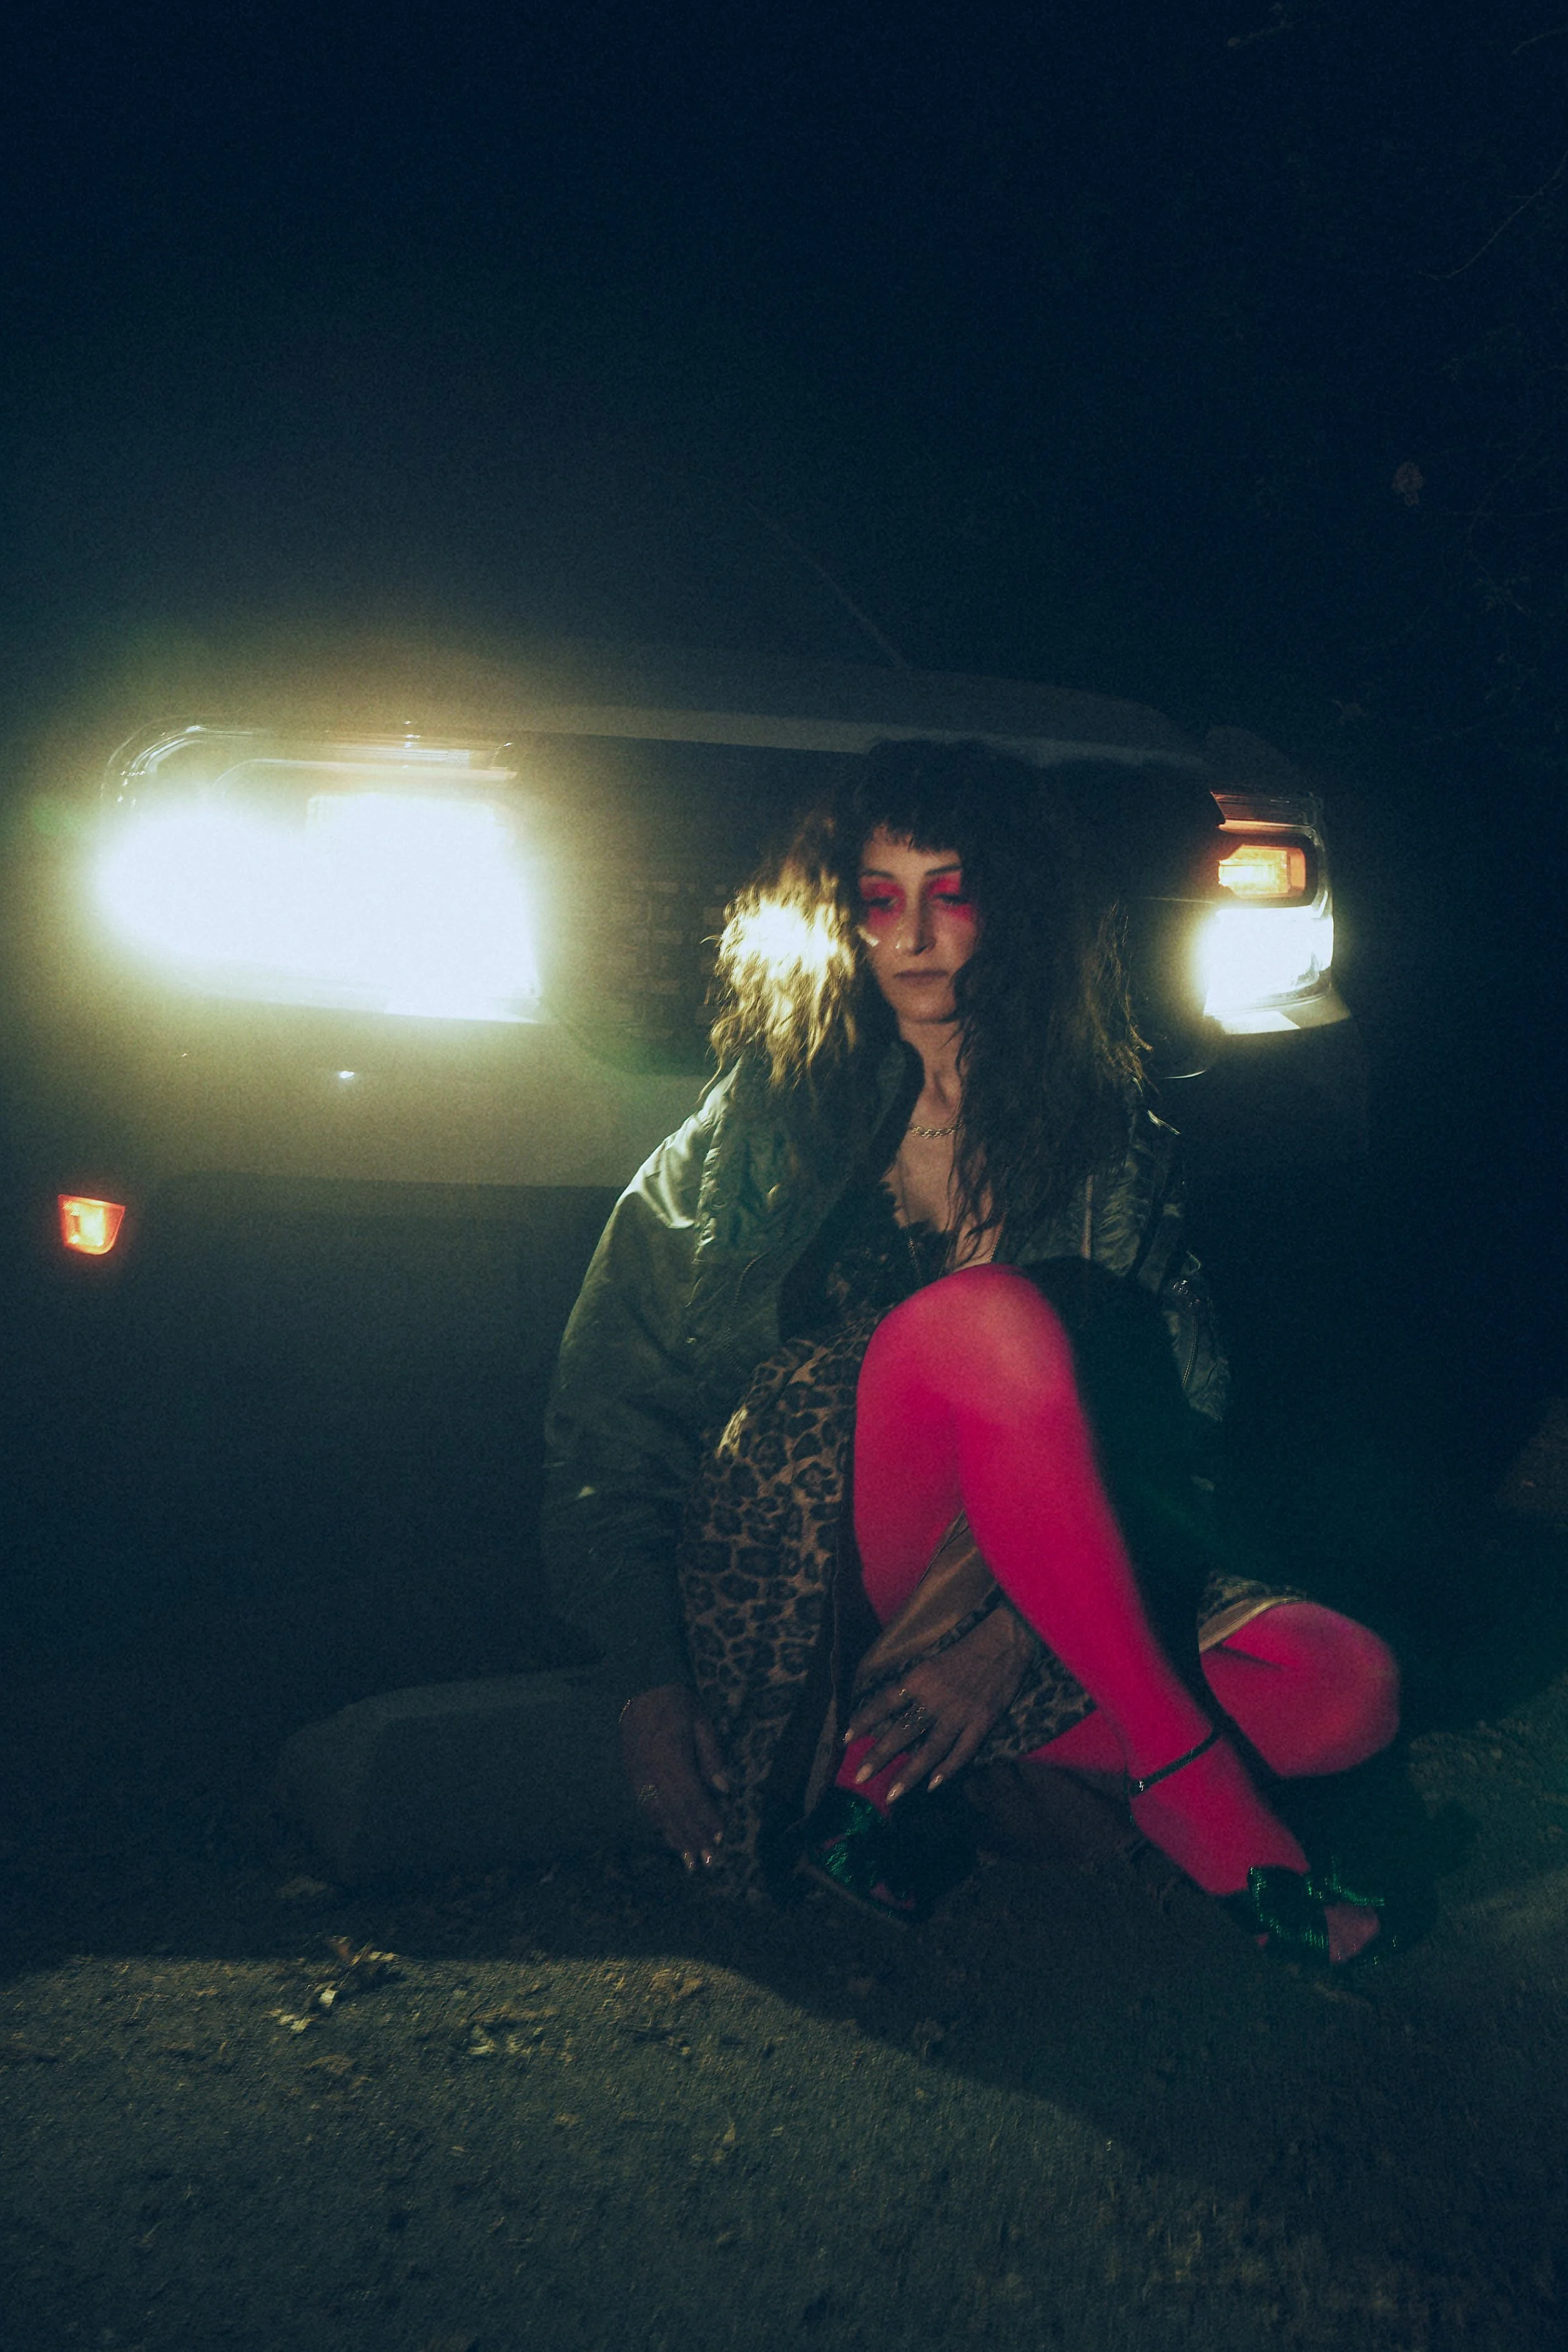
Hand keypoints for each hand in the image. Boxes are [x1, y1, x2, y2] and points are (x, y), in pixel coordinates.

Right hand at [619, 1682, 729, 1871]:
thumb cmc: (677, 1703)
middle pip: (675, 1811)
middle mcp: (652, 1770)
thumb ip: (712, 1756)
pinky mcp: (631, 1775)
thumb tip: (724, 1789)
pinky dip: (660, 1825)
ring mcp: (638, 1775)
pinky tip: (670, 1838)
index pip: (692, 1795)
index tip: (722, 1836)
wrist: (639, 1689)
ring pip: (658, 1813)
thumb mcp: (702, 1721)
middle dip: (693, 1837)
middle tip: (707, 1860)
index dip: (707, 1818)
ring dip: (676, 1837)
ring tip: (690, 1860)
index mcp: (672, 1755)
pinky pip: (646, 1807)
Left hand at [844, 1603, 1035, 1801]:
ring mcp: (960, 1713)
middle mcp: (936, 1699)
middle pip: (903, 1732)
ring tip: (893, 1794)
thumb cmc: (965, 1647)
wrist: (1004, 1641)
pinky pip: (963, 1751)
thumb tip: (891, 1708)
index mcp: (920, 1678)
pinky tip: (933, 1784)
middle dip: (879, 1756)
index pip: (884, 1702)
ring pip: (930, 1749)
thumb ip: (913, 1684)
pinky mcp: (982, 1722)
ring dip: (910, 1774)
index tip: (845, 1738)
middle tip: (860, 1776)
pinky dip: (948, 1769)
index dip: (864, 1720)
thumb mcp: (930, 1660)